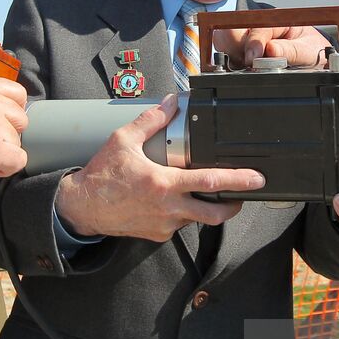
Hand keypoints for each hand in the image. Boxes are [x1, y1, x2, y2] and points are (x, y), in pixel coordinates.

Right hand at [55, 94, 265, 241]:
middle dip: (235, 205)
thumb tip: (171, 103)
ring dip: (205, 206)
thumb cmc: (102, 175)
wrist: (82, 208)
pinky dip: (184, 212)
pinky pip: (179, 224)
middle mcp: (169, 208)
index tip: (256, 178)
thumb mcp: (123, 141)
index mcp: (164, 184)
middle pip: (215, 214)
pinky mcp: (158, 235)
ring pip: (197, 218)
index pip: (210, 182)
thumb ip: (151, 121)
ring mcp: (164, 225)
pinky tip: (175, 200)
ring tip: (205, 191)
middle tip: (244, 194)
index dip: (238, 181)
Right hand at [213, 25, 330, 68]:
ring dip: (233, 55)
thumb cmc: (314, 51)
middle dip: (238, 49)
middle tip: (251, 65)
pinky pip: (226, 52)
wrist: (317, 61)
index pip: (255, 26)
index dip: (252, 44)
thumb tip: (271, 50)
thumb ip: (291, 51)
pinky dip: (231, 62)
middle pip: (233, 30)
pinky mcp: (241, 50)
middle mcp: (259, 25)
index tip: (253, 60)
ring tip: (250, 68)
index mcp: (276, 19)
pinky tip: (245, 69)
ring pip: (224, 41)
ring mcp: (248, 37)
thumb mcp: (309, 51)